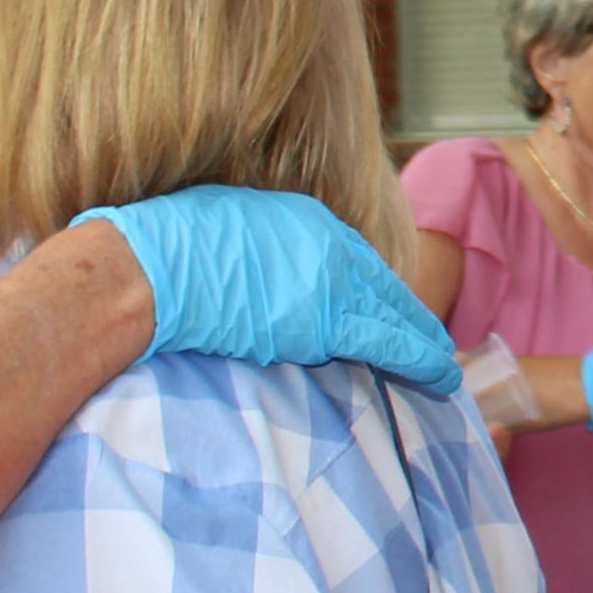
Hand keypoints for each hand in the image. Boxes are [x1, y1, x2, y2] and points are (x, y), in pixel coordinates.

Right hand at [82, 186, 455, 391]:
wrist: (148, 270)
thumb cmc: (162, 253)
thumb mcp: (220, 231)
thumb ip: (255, 254)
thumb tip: (251, 277)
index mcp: (302, 221)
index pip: (355, 262)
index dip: (375, 293)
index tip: (390, 312)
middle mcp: (326, 243)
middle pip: (380, 287)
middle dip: (408, 316)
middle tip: (435, 342)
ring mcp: (330, 279)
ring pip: (391, 314)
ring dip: (421, 342)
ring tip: (443, 366)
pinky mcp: (327, 319)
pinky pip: (385, 339)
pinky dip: (417, 356)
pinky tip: (437, 371)